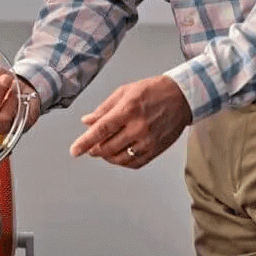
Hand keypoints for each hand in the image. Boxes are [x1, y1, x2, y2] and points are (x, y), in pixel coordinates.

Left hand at [69, 75, 191, 168]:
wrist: (182, 97)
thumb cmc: (152, 91)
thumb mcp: (124, 92)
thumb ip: (104, 109)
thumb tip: (86, 122)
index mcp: (128, 110)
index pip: (101, 130)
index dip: (84, 142)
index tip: (74, 151)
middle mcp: (138, 128)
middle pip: (107, 147)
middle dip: (94, 149)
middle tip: (89, 146)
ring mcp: (148, 141)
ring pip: (119, 158)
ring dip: (106, 156)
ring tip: (102, 149)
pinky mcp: (156, 150)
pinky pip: (134, 163)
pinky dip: (122, 162)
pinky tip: (118, 154)